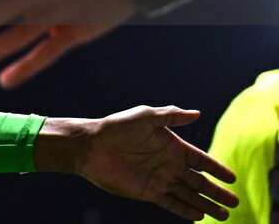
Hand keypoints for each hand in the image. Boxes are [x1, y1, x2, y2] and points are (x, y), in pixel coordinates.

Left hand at [35, 107, 238, 219]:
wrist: (91, 145)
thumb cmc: (117, 127)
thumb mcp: (145, 116)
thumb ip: (171, 115)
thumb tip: (197, 113)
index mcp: (172, 145)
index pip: (201, 160)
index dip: (217, 169)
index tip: (232, 178)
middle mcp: (168, 164)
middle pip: (199, 182)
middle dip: (217, 192)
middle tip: (235, 202)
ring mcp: (159, 179)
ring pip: (189, 195)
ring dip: (206, 205)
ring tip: (224, 216)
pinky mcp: (148, 192)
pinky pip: (172, 204)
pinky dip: (185, 211)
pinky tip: (199, 217)